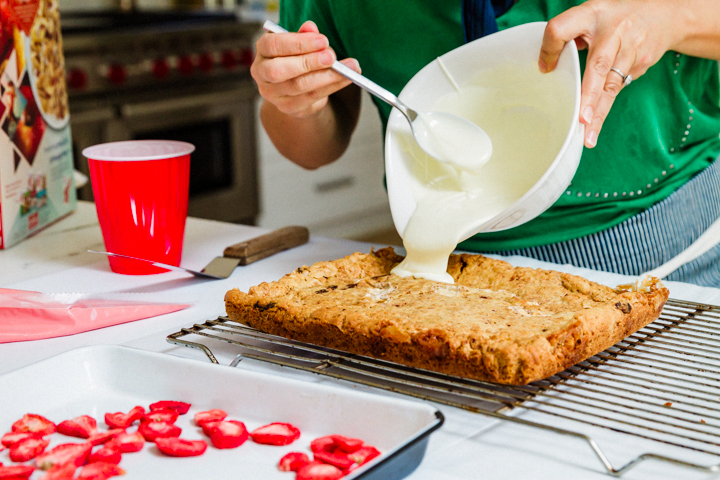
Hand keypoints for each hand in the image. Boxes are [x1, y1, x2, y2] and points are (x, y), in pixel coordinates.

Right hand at [251, 20, 360, 118]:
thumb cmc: (297, 57)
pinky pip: (312, 97)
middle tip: (332, 57)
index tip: (323, 40)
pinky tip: (346, 78)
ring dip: (327, 76)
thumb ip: (305, 35)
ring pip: (299, 85)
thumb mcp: (301, 43)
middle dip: (309, 62)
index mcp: (263, 51)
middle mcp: (262, 74)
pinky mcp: (288, 107)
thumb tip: (311, 28)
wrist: (296, 87)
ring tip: (348, 68)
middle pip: (280, 70)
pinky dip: (332, 86)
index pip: (273, 45)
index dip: (299, 43)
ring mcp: (273, 94)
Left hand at [538, 0, 675, 147]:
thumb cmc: (615, 18)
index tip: (545, 69)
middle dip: (590, 95)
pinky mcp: (640, 65)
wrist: (667, 14)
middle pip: (598, 65)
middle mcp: (614, 31)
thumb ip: (568, 34)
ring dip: (599, 113)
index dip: (550, 48)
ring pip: (611, 86)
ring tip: (587, 137)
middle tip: (582, 120)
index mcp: (592, 14)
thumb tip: (545, 66)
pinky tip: (594, 128)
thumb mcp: (590, 16)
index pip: (562, 29)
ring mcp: (631, 49)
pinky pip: (617, 89)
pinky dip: (604, 108)